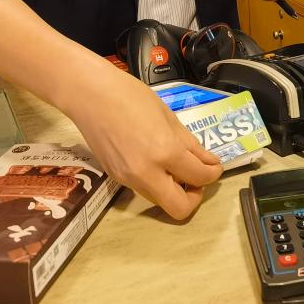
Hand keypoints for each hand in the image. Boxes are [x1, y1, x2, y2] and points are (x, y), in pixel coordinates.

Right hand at [67, 65, 222, 219]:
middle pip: (180, 208)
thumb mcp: (169, 116)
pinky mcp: (116, 178)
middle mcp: (146, 173)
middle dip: (195, 196)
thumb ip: (190, 144)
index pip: (199, 177)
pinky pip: (144, 189)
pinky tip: (156, 161)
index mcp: (165, 152)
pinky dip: (157, 181)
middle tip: (196, 177)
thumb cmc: (130, 96)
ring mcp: (128, 179)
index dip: (213, 173)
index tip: (214, 166)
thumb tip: (207, 162)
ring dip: (174, 190)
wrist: (89, 94)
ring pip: (160, 200)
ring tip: (176, 166)